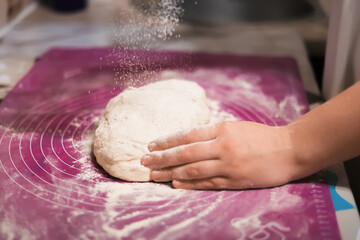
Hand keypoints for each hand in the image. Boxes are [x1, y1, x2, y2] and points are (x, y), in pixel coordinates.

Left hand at [141, 121, 298, 189]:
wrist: (289, 149)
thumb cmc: (262, 136)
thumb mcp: (236, 127)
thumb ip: (213, 133)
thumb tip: (188, 140)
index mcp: (222, 130)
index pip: (187, 135)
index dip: (167, 141)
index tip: (151, 145)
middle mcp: (222, 147)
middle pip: (184, 153)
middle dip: (162, 158)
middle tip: (143, 162)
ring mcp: (228, 165)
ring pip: (192, 169)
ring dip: (171, 172)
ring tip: (154, 175)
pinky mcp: (235, 181)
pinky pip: (207, 183)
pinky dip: (190, 183)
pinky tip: (176, 183)